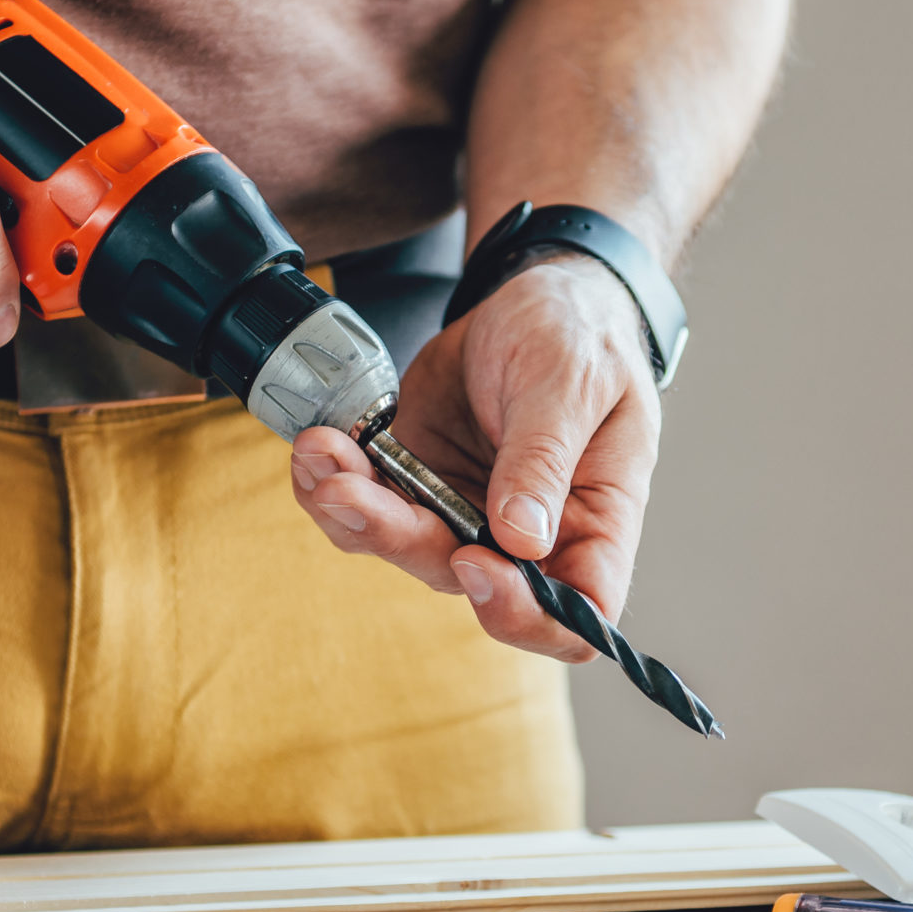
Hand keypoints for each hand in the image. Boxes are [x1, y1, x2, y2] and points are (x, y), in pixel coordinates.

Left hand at [288, 256, 660, 659]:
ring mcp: (467, 514)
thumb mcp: (574, 383)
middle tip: (350, 490)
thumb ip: (545, 460)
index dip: (523, 612)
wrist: (531, 299)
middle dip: (400, 540)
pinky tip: (317, 447)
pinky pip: (368, 506)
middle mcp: (529, 538)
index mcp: (595, 525)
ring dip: (353, 511)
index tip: (472, 561)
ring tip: (321, 455)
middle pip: (466, 584)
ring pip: (404, 548)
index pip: (578, 610)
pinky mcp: (419, 483)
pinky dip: (332, 481)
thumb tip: (521, 540)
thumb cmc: (582, 339)